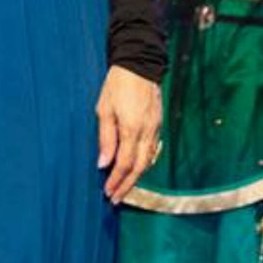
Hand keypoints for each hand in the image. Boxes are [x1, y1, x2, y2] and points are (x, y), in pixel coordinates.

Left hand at [96, 65, 161, 203]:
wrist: (140, 63)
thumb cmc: (118, 84)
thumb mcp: (104, 109)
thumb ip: (106, 138)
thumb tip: (103, 163)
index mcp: (132, 128)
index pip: (124, 163)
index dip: (116, 180)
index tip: (107, 192)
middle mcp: (147, 132)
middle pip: (139, 167)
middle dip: (127, 185)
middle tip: (116, 198)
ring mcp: (156, 128)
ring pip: (148, 161)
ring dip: (136, 177)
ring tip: (124, 188)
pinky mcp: (159, 124)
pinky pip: (153, 150)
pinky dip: (144, 163)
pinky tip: (136, 168)